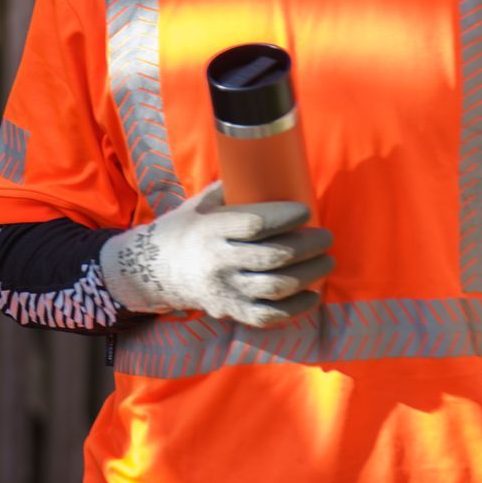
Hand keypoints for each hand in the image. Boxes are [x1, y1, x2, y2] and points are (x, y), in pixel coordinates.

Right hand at [99, 181, 333, 327]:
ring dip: (310, 275)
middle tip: (325, 237)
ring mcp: (225, 291)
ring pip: (277, 287)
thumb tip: (266, 167)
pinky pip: (270, 315)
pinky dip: (297, 308)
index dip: (286, 217)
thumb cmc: (185, 230)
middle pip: (273, 256)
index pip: (255, 224)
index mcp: (210, 230)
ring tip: (326, 262)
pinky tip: (313, 295)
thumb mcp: (200, 204)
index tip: (306, 211)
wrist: (155, 271)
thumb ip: (231, 191)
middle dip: (308, 246)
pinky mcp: (231, 312)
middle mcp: (217, 262)